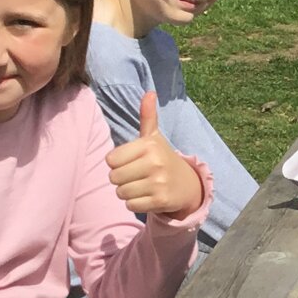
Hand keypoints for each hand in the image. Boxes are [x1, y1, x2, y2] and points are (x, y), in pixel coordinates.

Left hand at [106, 90, 203, 215]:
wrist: (187, 185)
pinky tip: (147, 197)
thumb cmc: (162, 158)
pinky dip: (135, 204)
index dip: (117, 163)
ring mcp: (159, 182)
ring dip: (127, 193)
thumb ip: (148, 116)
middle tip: (136, 176)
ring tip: (141, 186)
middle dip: (121, 180)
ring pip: (121, 193)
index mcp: (149, 145)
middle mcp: (154, 162)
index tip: (131, 162)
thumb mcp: (154, 138)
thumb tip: (149, 92)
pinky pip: (131, 205)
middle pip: (114, 178)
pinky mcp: (161, 200)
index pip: (110, 160)